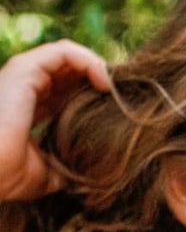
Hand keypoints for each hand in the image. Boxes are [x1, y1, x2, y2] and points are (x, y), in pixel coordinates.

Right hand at [0, 41, 109, 200]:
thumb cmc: (8, 176)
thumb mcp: (47, 175)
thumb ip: (66, 169)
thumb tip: (90, 180)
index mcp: (29, 108)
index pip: (66, 93)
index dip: (93, 96)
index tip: (120, 109)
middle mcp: (25, 87)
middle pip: (70, 72)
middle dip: (101, 79)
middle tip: (127, 96)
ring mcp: (23, 75)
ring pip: (69, 57)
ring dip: (100, 68)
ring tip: (119, 88)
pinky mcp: (25, 68)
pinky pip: (64, 51)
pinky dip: (90, 61)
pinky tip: (107, 82)